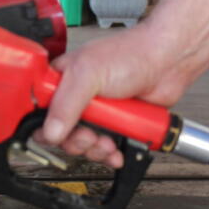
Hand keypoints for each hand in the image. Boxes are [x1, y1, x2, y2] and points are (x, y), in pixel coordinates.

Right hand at [40, 24, 193, 167]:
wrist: (168, 62)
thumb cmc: (132, 53)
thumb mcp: (89, 74)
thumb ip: (66, 103)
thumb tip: (51, 131)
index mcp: (62, 81)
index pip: (40, 110)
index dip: (45, 126)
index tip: (58, 132)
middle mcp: (77, 98)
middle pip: (61, 134)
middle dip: (76, 141)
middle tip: (89, 135)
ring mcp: (97, 113)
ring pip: (83, 145)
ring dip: (95, 150)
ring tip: (108, 141)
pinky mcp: (115, 125)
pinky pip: (105, 149)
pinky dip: (110, 155)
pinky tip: (116, 151)